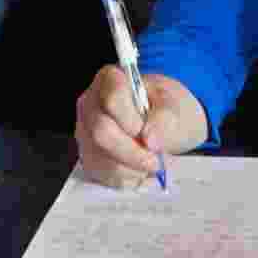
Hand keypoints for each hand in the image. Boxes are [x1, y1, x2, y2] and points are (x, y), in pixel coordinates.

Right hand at [74, 64, 202, 187]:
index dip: (133, 121)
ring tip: (152, 162)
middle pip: (102, 133)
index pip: (113, 99)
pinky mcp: (88, 156)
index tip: (150, 134)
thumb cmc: (162, 106)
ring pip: (103, 159)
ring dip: (134, 168)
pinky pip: (104, 175)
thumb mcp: (172, 103)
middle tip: (156, 160)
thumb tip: (151, 140)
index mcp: (109, 80)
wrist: (160, 121)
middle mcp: (90, 105)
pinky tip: (141, 168)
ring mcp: (86, 132)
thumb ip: (165, 116)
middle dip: (133, 153)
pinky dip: (128, 177)